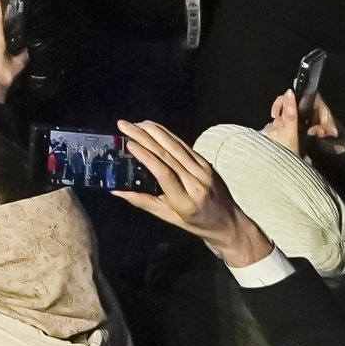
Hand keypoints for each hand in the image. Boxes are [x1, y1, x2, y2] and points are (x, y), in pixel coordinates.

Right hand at [105, 118, 262, 263]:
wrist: (228, 222)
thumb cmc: (196, 223)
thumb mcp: (168, 217)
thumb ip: (143, 201)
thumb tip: (116, 190)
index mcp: (185, 201)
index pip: (164, 173)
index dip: (146, 156)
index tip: (129, 143)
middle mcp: (196, 182)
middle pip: (168, 154)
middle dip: (144, 137)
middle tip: (125, 125)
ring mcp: (204, 171)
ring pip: (176, 146)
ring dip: (155, 131)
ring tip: (137, 123)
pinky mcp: (206, 163)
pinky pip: (185, 146)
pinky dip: (168, 135)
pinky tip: (155, 128)